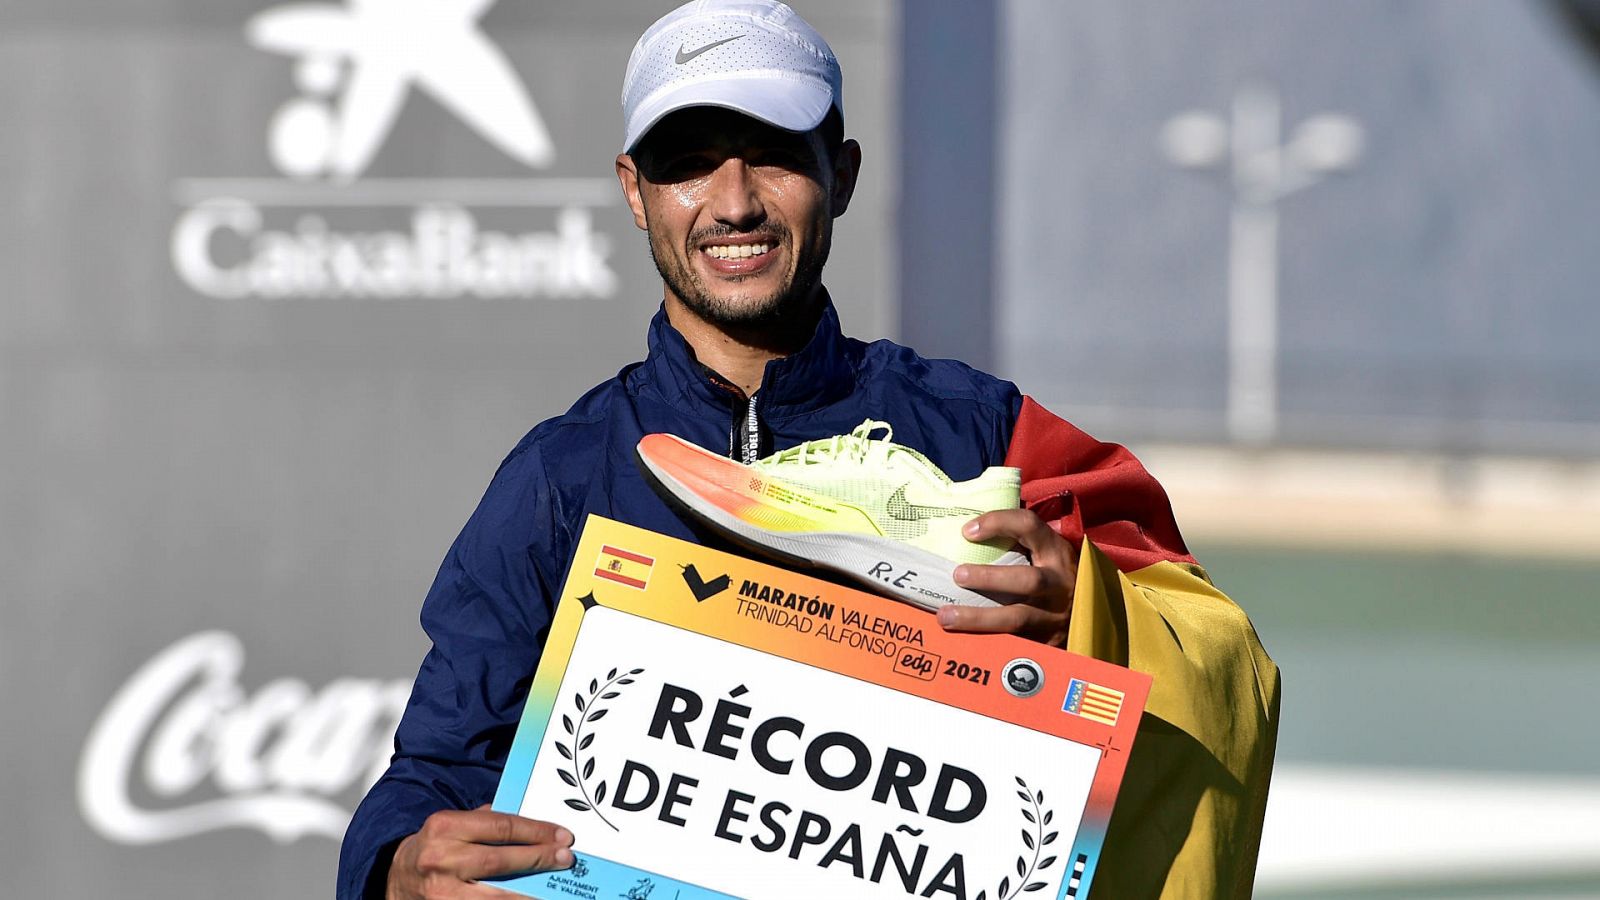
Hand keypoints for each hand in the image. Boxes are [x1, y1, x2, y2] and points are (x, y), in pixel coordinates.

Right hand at [387, 806, 573, 898]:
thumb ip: (487, 822)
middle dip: (537, 859)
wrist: (396, 878)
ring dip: (528, 892)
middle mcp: (440, 858)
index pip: (500, 827)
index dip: (536, 831)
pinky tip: (528, 899)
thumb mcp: (453, 825)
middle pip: (499, 860)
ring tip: (554, 886)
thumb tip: (534, 828)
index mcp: (445, 826)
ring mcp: (441, 892)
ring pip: (494, 895)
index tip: (562, 836)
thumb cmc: (435, 847)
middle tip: (566, 858)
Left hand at [937, 509, 1076, 646]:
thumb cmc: (1054, 576)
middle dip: (989, 578)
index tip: (967, 531)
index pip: (1029, 526)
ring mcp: (1054, 615)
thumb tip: (964, 532)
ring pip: (1017, 618)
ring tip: (946, 616)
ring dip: (978, 618)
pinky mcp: (1047, 641)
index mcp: (1056, 552)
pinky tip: (962, 641)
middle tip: (957, 575)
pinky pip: (1015, 643)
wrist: (1090, 615)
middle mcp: (1059, 583)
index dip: (999, 523)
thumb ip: (1017, 543)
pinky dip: (987, 642)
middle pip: (1027, 580)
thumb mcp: (1045, 554)